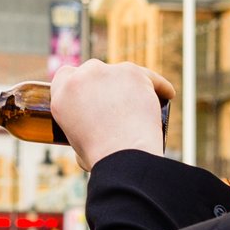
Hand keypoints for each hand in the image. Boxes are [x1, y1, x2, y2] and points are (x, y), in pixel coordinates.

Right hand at [49, 60, 170, 171]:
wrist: (124, 155)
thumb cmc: (102, 159)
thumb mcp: (78, 147)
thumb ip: (81, 130)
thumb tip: (95, 130)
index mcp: (62, 96)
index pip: (65, 77)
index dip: (78, 86)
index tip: (89, 95)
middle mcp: (81, 77)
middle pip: (92, 71)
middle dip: (102, 83)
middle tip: (114, 103)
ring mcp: (107, 72)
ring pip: (120, 72)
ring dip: (129, 83)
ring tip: (142, 103)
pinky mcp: (133, 72)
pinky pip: (149, 76)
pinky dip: (159, 87)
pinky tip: (167, 94)